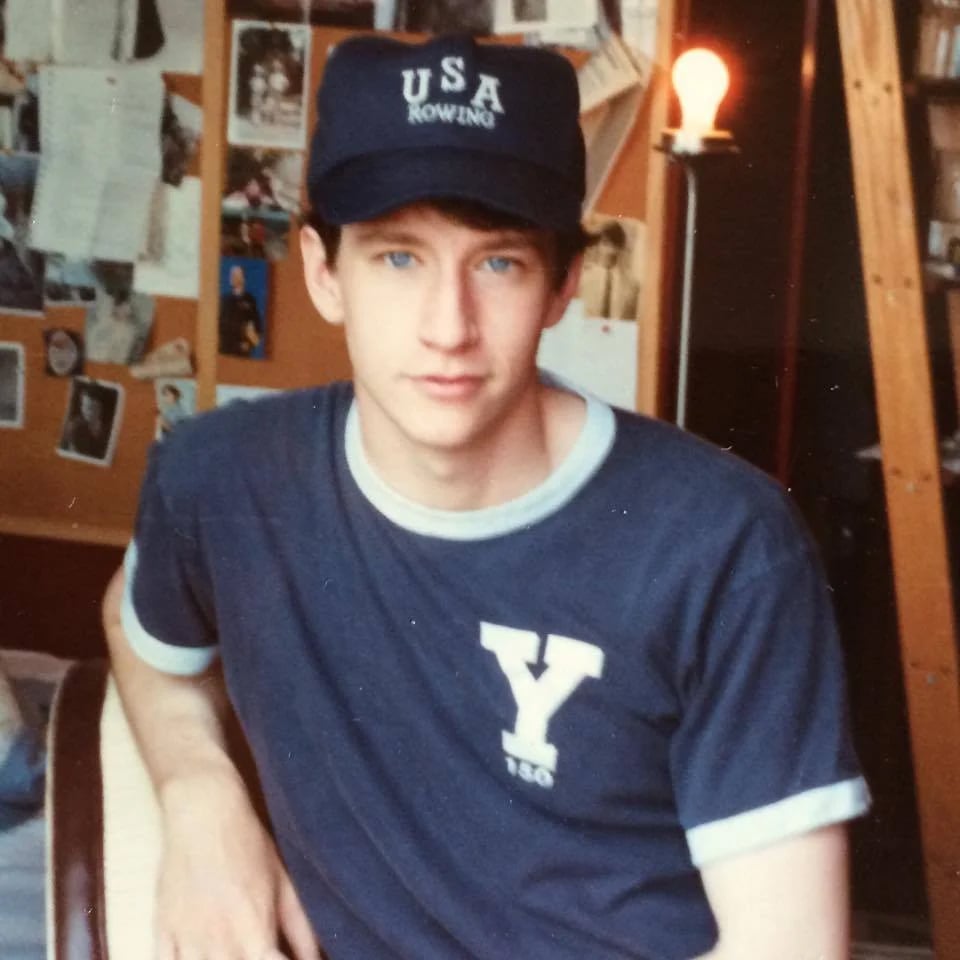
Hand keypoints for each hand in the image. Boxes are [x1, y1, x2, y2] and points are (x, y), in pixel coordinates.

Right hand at [154, 773, 320, 959]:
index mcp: (254, 929)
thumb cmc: (248, 844)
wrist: (203, 813)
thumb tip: (316, 959)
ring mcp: (187, 940)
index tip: (285, 959)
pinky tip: (202, 955)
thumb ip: (302, 928)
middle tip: (258, 950)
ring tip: (235, 951)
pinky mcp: (162, 932)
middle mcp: (220, 942)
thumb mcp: (284, 882)